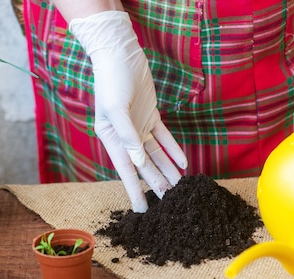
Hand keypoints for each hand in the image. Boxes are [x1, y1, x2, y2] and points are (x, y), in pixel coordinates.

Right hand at [69, 11, 187, 211]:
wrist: (120, 54)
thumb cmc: (111, 80)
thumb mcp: (116, 108)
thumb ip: (127, 136)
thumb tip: (139, 163)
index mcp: (110, 138)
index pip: (125, 170)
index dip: (134, 190)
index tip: (142, 210)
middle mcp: (124, 136)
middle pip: (143, 165)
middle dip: (156, 183)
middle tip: (170, 202)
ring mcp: (138, 126)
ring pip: (155, 154)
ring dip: (167, 169)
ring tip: (180, 186)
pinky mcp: (150, 115)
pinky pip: (164, 137)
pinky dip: (173, 149)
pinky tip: (183, 163)